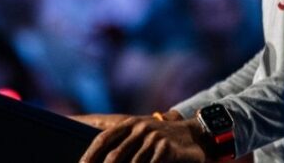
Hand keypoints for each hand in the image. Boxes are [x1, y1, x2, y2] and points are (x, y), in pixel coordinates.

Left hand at [79, 115, 209, 162]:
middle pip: (114, 156)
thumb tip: (104, 159)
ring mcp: (153, 138)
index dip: (89, 155)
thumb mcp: (140, 134)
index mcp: (129, 124)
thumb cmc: (160, 139)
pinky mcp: (166, 148)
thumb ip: (122, 144)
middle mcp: (139, 128)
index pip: (103, 140)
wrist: (194, 134)